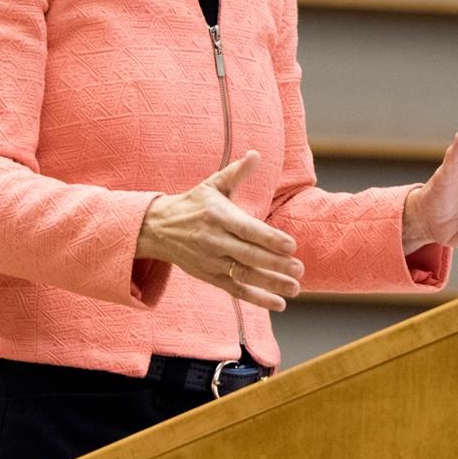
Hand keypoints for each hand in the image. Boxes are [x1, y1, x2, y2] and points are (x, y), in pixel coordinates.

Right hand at [137, 150, 302, 310]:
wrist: (158, 229)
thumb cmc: (194, 204)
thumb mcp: (213, 185)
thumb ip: (237, 172)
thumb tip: (256, 154)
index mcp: (218, 216)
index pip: (247, 229)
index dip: (269, 238)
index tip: (291, 245)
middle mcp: (214, 240)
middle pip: (248, 255)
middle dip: (275, 264)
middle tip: (300, 268)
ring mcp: (211, 261)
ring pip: (244, 275)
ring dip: (270, 284)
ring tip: (295, 288)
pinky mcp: (210, 277)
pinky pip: (235, 290)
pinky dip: (257, 299)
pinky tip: (279, 304)